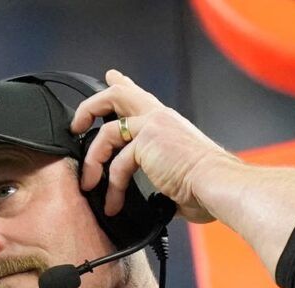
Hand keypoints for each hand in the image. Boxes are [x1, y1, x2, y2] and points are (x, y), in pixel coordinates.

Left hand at [70, 69, 234, 222]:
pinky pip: (116, 162)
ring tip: (89, 183)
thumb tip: (158, 195)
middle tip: (76, 125)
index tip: (111, 78)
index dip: (122, 84)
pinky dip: (111, 186)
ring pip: (106, 132)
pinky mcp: (145, 141)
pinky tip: (113, 202)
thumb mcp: (179, 172)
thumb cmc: (207, 185)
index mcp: (168, 122)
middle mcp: (159, 117)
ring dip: (92, 161)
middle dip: (89, 108)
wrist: (218, 184)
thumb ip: (161, 173)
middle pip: (115, 95)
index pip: (140, 94)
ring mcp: (151, 126)